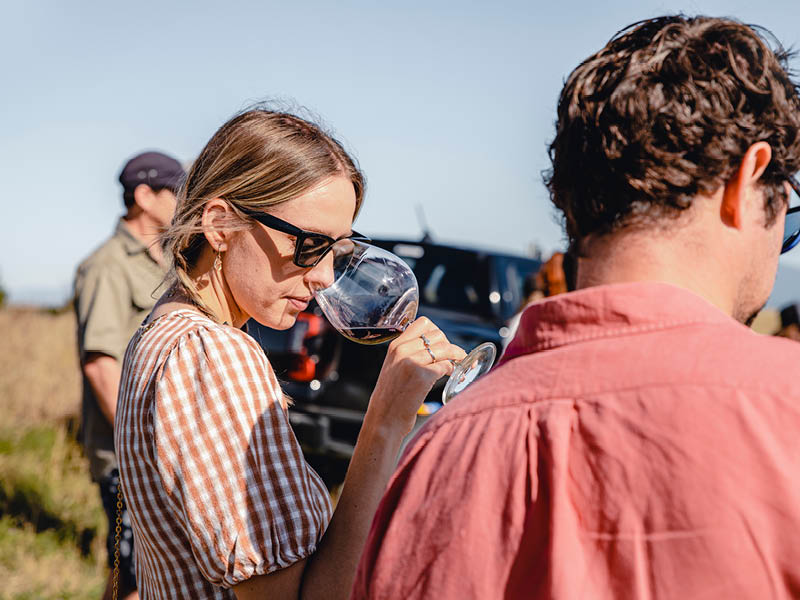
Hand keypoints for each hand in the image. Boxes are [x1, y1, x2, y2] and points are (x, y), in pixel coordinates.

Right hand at [367, 317, 465, 434]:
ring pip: (445, 348)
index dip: (436, 333)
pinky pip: (446, 366)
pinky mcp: (423, 376)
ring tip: (458, 362)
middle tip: (451, 355)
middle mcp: (403, 351)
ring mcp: (413, 362)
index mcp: (396, 346)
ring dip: (456, 354)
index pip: (423, 323)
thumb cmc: (391, 396)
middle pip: (437, 334)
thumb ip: (407, 353)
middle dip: (448, 344)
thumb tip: (433, 345)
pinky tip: (451, 375)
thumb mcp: (393, 367)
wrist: (384, 419)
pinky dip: (452, 370)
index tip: (441, 343)